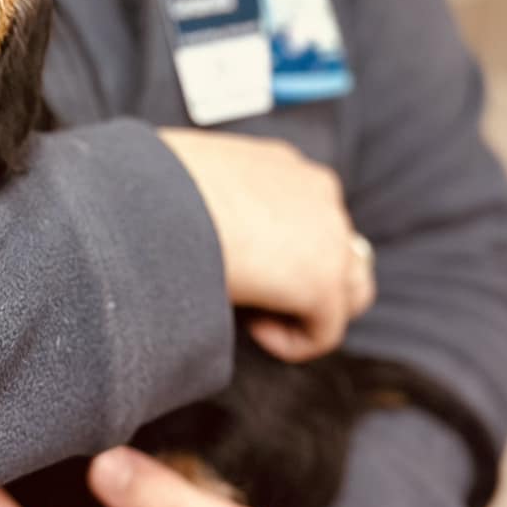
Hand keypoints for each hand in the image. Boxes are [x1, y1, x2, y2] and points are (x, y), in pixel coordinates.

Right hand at [158, 127, 373, 359]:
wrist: (159, 201)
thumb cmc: (156, 187)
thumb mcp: (192, 177)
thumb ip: (213, 194)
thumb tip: (188, 214)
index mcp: (287, 166)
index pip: (309, 212)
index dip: (279, 246)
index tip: (237, 259)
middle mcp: (319, 193)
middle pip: (340, 247)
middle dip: (304, 276)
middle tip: (253, 289)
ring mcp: (330, 236)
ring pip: (350, 290)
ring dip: (307, 309)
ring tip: (254, 312)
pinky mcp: (325, 283)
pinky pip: (325, 331)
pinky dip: (290, 340)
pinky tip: (251, 327)